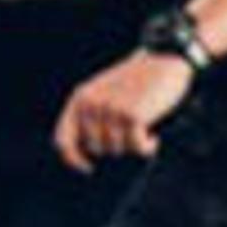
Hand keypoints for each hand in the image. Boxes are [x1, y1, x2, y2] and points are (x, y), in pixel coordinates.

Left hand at [54, 50, 193, 174]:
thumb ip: (90, 115)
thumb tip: (86, 152)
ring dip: (133, 146)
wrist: (164, 58)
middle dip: (115, 147)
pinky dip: (147, 147)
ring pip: (117, 149)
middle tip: (131, 134)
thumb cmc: (136, 80)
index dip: (73, 159)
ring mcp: (110, 109)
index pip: (62, 139)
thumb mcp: (103, 92)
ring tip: (143, 129)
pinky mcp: (132, 115)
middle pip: (95, 149)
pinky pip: (136, 148)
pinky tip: (153, 138)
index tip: (87, 168)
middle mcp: (90, 103)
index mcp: (79, 98)